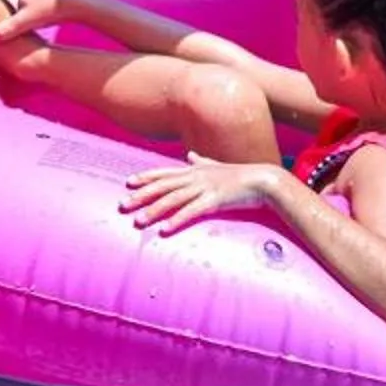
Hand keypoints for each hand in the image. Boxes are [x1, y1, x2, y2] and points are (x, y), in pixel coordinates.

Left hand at [122, 153, 284, 234]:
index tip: (128, 182)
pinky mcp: (215, 200)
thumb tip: (190, 154)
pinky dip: (176, 220)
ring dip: (154, 211)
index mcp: (195, 170)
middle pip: (162, 186)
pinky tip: (164, 230)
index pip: (164, 173)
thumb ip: (201, 161)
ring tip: (138, 222)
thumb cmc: (240, 175)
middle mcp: (196, 177)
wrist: (264, 180)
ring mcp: (205, 187)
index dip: (146, 177)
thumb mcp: (217, 165)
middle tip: (122, 205)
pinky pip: (191, 211)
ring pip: (173, 199)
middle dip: (141, 196)